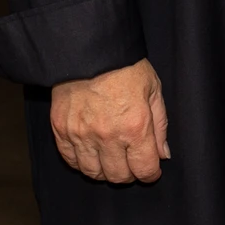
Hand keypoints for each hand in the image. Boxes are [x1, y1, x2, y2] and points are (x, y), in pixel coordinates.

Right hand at [49, 59, 168, 183]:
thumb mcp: (153, 88)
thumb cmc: (125, 65)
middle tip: (131, 163)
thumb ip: (160, 125)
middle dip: (129, 174)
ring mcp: (81, 134)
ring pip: (93, 173)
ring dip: (104, 171)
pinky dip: (81, 162)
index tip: (151, 170)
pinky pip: (70, 160)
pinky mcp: (61, 129)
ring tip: (110, 158)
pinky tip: (90, 152)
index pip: (144, 169)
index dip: (151, 174)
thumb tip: (162, 155)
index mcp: (134, 126)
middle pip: (118, 176)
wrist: (88, 47)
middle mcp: (107, 135)